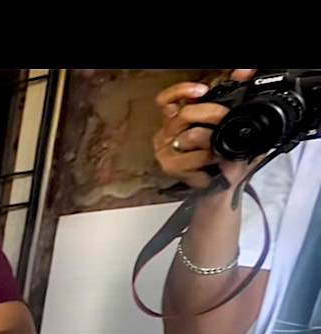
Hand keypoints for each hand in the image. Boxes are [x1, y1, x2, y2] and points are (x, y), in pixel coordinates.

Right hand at [154, 69, 257, 190]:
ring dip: (214, 143)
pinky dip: (211, 161)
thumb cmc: (224, 155)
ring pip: (192, 136)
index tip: (202, 90)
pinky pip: (195, 158)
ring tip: (221, 151)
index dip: (180, 91)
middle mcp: (168, 133)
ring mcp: (167, 150)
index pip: (166, 100)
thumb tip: (245, 71)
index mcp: (179, 119)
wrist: (222, 186)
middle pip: (185, 114)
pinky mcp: (171, 167)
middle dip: (212, 113)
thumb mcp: (231, 124)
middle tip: (226, 119)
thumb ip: (234, 98)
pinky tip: (214, 165)